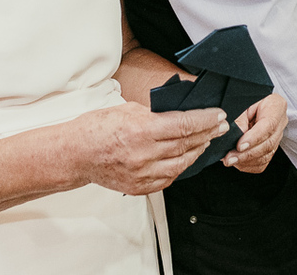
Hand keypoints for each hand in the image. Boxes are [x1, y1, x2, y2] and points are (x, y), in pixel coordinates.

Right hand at [79, 102, 228, 194]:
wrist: (76, 154)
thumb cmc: (97, 128)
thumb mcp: (128, 109)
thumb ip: (155, 114)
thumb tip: (179, 113)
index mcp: (142, 130)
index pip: (184, 125)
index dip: (205, 120)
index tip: (218, 115)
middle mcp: (144, 154)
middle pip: (186, 144)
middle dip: (207, 133)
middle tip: (220, 126)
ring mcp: (143, 174)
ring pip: (182, 164)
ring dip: (198, 151)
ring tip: (206, 141)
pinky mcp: (140, 187)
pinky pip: (169, 178)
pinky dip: (181, 167)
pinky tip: (186, 157)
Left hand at [225, 93, 286, 172]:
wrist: (253, 102)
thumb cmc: (246, 100)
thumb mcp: (240, 103)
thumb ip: (239, 119)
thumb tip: (235, 138)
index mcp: (276, 105)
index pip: (269, 125)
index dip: (254, 138)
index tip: (239, 145)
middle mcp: (280, 122)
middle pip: (268, 143)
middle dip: (247, 153)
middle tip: (230, 158)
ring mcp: (277, 136)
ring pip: (266, 155)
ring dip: (246, 161)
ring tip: (231, 160)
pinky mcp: (272, 148)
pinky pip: (263, 162)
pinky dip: (249, 165)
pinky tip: (238, 162)